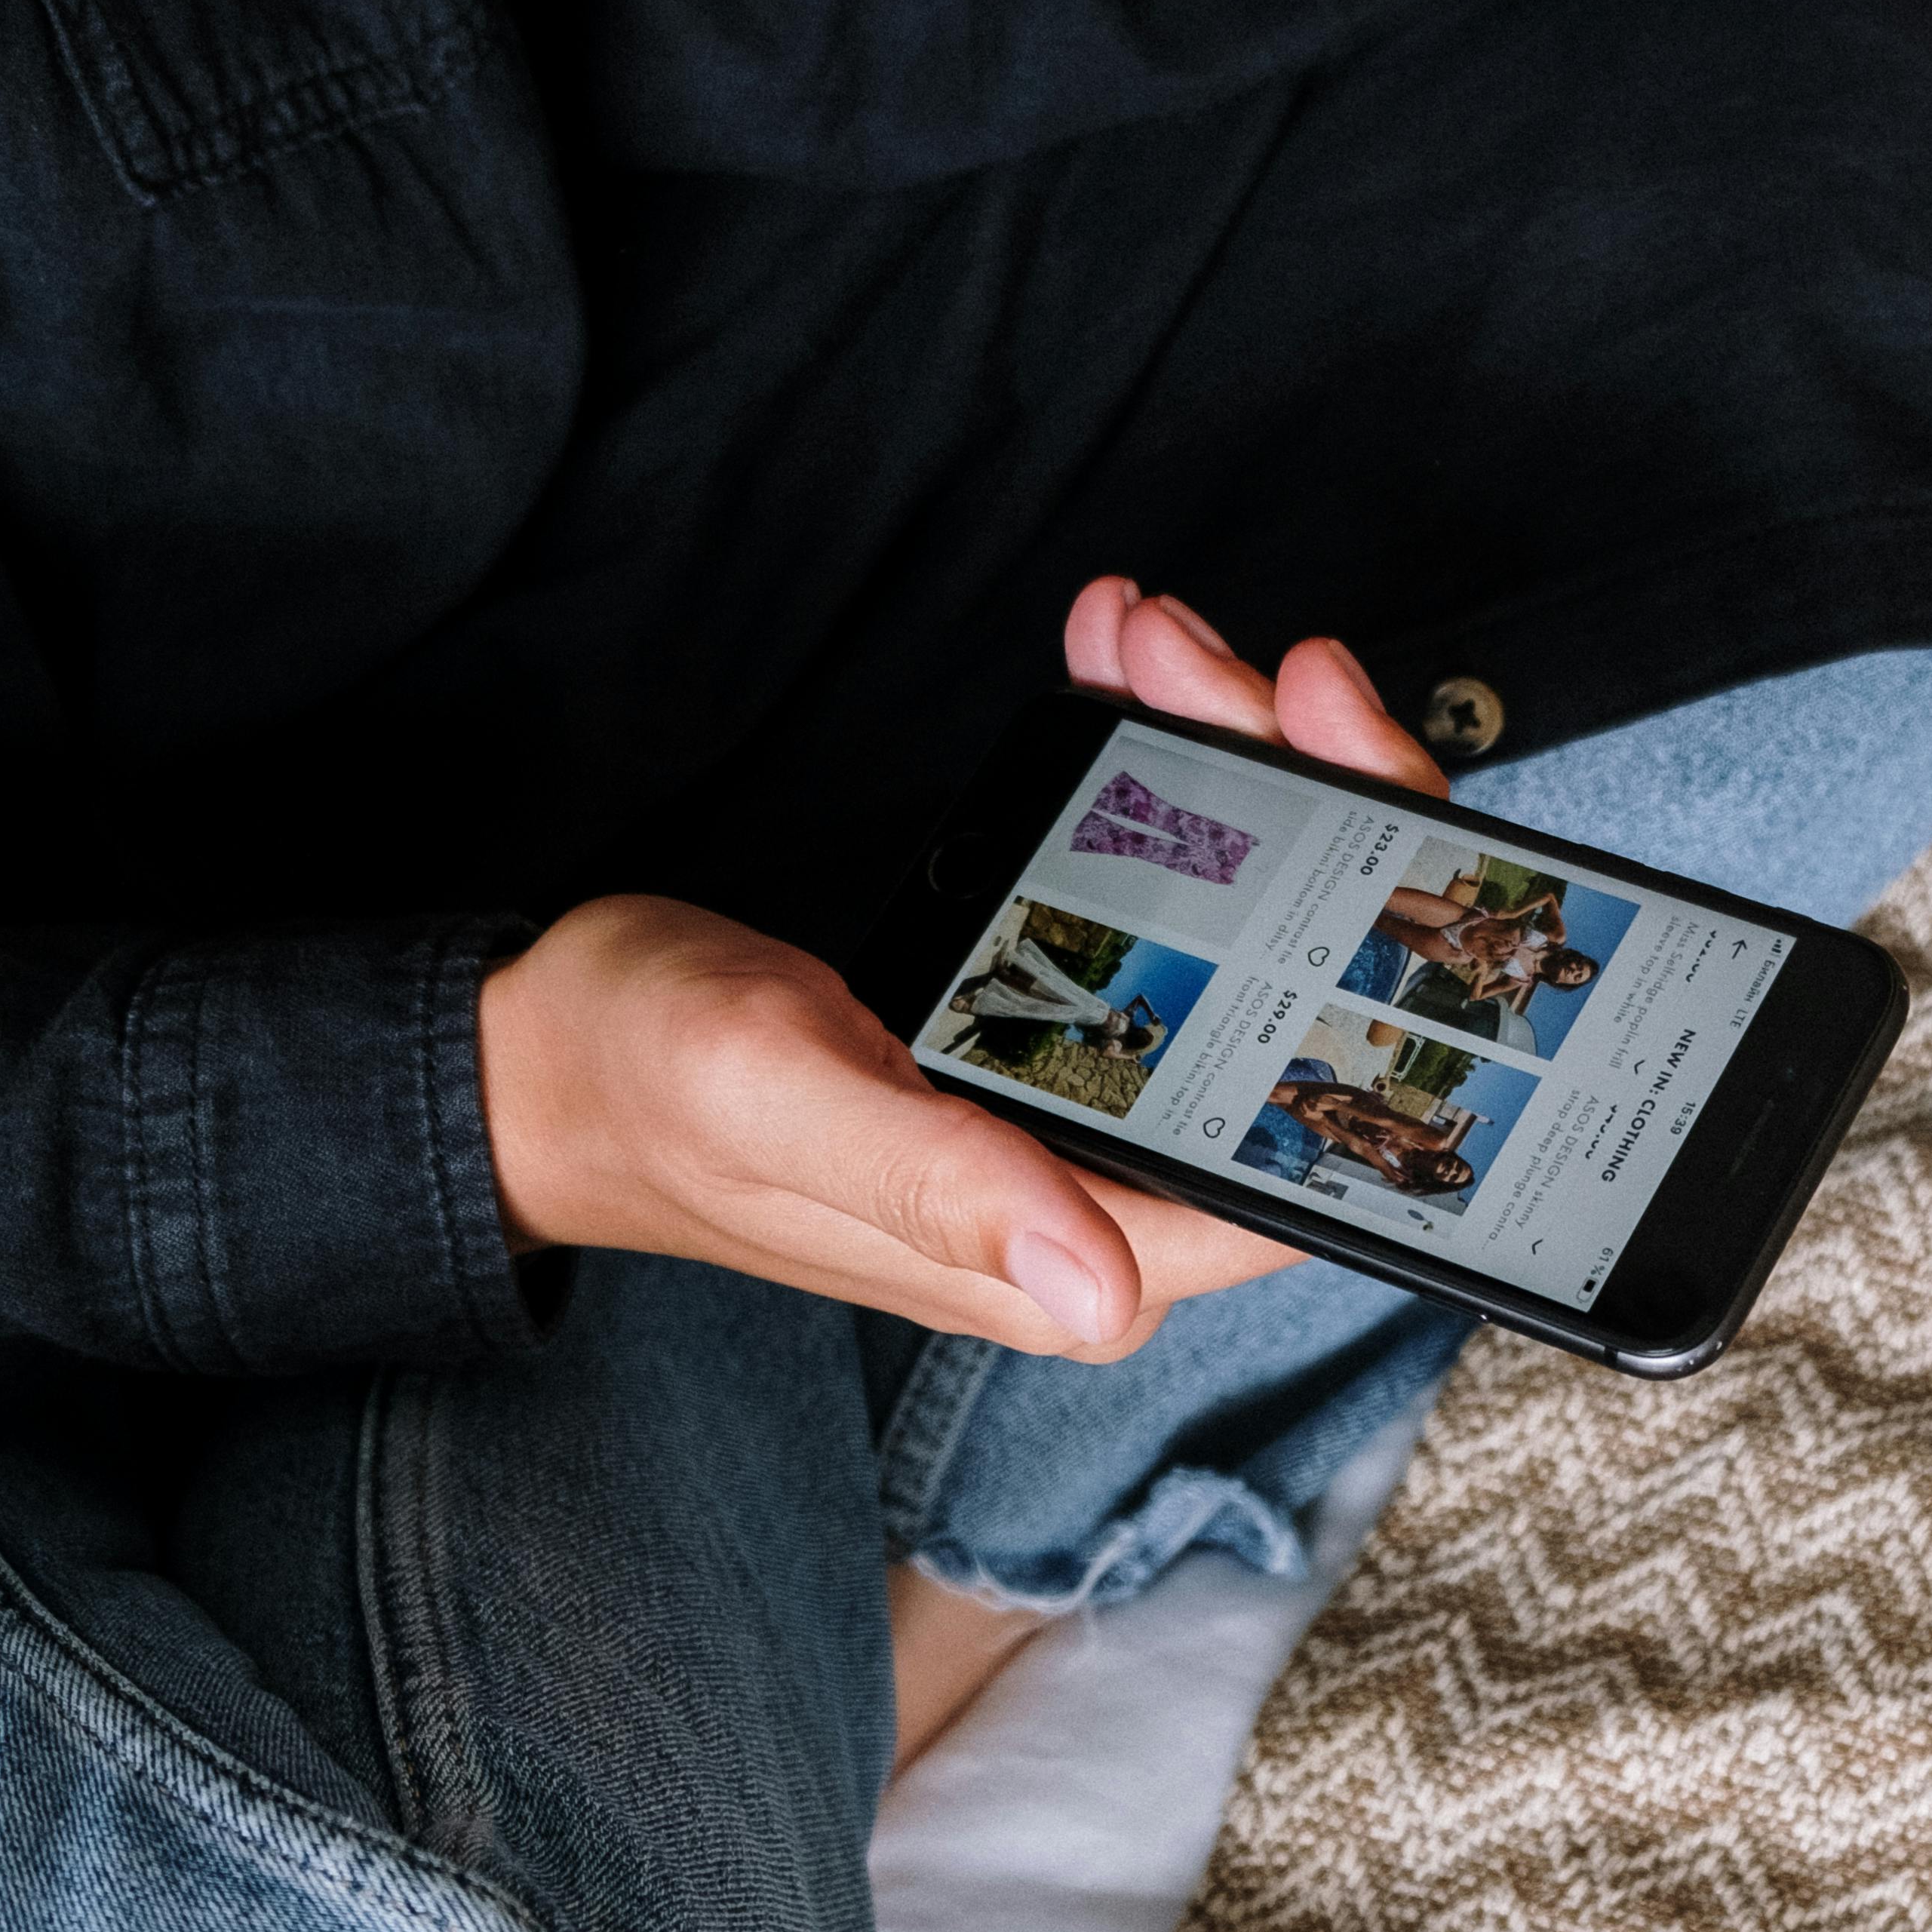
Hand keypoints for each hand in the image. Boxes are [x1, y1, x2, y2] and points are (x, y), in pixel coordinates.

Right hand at [476, 583, 1442, 1355]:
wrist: (562, 1052)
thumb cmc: (646, 1091)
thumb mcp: (773, 1106)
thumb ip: (934, 1185)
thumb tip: (1099, 1292)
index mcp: (1085, 1252)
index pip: (1311, 1135)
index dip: (1369, 961)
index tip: (1347, 782)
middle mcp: (1118, 1188)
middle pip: (1304, 1004)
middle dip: (1309, 814)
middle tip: (1256, 672)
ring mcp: (1095, 1097)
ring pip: (1247, 923)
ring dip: (1227, 762)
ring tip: (1162, 640)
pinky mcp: (1060, 1016)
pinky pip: (1162, 891)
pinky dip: (1155, 763)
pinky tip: (1120, 663)